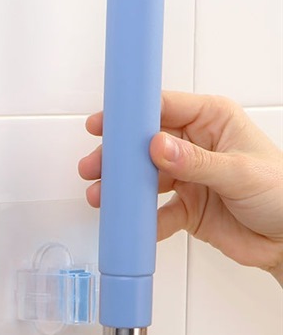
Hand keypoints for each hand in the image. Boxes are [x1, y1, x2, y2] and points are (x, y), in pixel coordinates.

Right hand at [79, 91, 282, 284]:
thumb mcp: (240, 172)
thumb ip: (196, 161)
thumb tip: (158, 147)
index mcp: (212, 121)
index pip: (164, 108)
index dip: (131, 115)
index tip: (105, 123)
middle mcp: (195, 146)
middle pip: (144, 145)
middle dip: (117, 157)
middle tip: (94, 167)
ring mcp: (187, 177)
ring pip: (143, 179)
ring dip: (122, 190)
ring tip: (101, 197)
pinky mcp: (184, 207)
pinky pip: (154, 212)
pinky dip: (140, 221)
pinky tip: (131, 225)